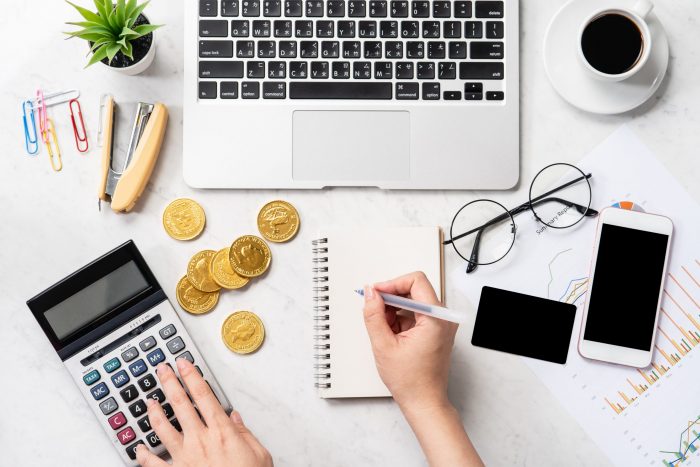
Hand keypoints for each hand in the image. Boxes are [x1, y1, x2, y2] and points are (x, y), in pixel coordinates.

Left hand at [136, 358, 272, 466]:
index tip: (184, 364)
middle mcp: (200, 441)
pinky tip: (138, 448)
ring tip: (149, 401)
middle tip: (162, 370)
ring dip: (154, 412)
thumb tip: (234, 418)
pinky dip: (143, 455)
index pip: (203, 395)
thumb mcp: (259, 454)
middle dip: (169, 383)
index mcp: (222, 432)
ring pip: (163, 428)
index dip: (192, 376)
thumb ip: (244, 433)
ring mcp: (185, 458)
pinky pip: (154, 464)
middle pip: (180, 404)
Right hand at [362, 271, 457, 410]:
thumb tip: (370, 294)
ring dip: (394, 310)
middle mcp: (443, 318)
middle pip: (414, 290)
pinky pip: (415, 314)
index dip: (392, 283)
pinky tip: (392, 336)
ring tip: (385, 332)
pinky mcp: (436, 330)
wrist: (424, 402)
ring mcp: (441, 324)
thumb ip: (374, 315)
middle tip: (375, 312)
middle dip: (391, 298)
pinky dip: (400, 320)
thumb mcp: (383, 345)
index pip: (416, 281)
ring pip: (413, 302)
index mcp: (436, 319)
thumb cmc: (411, 381)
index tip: (376, 292)